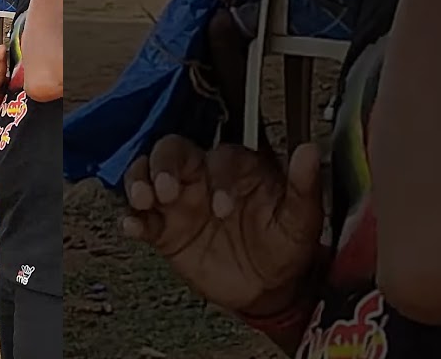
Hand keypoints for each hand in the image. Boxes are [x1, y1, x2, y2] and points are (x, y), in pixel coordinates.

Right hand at [123, 136, 323, 313]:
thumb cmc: (285, 246)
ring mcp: (179, 202)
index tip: (223, 207)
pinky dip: (131, 219)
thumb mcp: (301, 219)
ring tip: (143, 200)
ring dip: (139, 181)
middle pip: (171, 151)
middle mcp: (202, 177)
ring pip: (146, 174)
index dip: (218, 178)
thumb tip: (309, 151)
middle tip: (166, 189)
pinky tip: (132, 227)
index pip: (219, 157)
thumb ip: (303, 185)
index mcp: (236, 168)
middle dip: (164, 165)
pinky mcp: (163, 230)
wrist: (269, 289)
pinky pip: (140, 218)